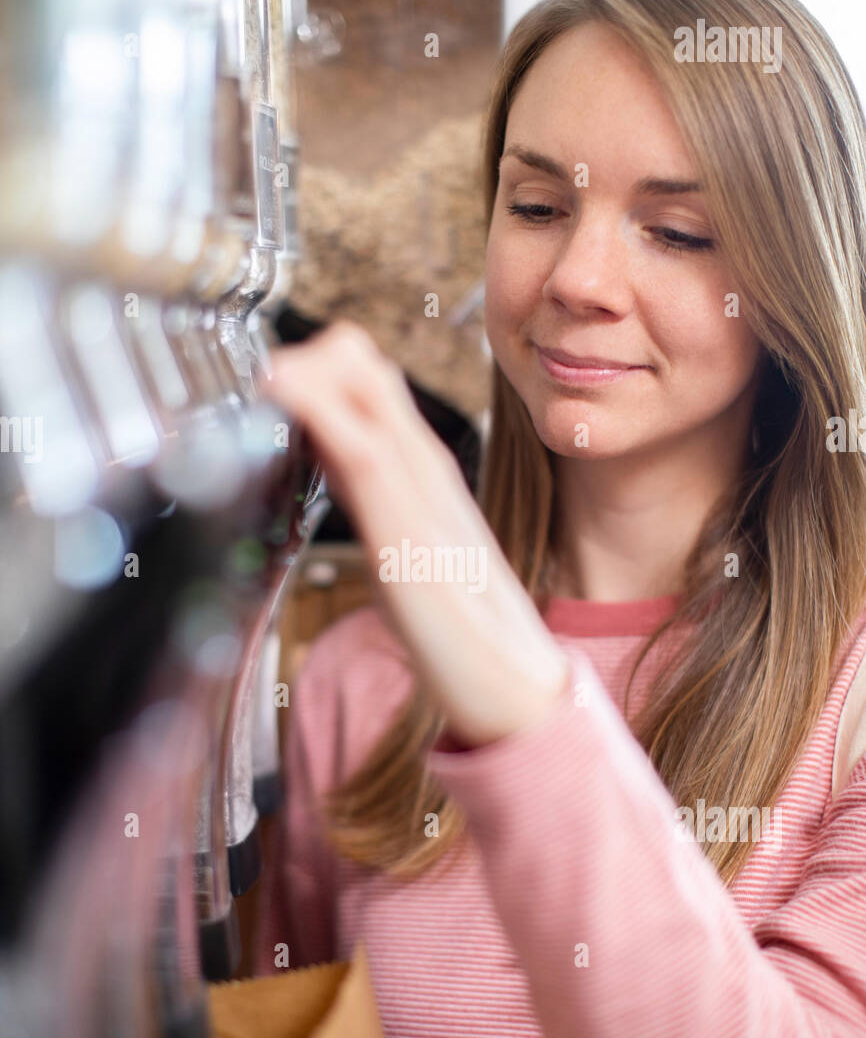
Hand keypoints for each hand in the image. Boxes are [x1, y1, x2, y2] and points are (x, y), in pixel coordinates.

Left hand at [263, 320, 570, 747]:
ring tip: (261, 390)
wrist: (512, 681)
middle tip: (260, 396)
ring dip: (300, 372)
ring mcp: (419, 488)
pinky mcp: (405, 529)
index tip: (268, 382)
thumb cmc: (459, 623)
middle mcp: (423, 462)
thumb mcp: (405, 541)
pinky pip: (361, 448)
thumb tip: (324, 457)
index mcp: (424, 466)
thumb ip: (370, 494)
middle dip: (299, 356)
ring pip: (360, 386)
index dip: (313, 359)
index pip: (367, 375)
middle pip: (360, 362)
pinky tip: (276, 395)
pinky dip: (314, 408)